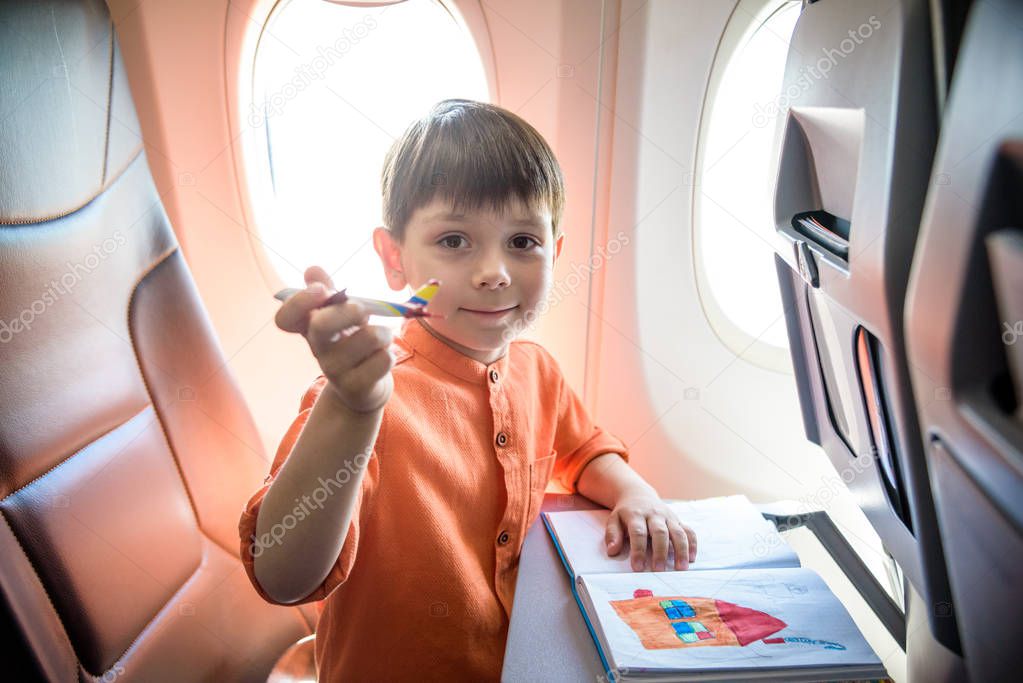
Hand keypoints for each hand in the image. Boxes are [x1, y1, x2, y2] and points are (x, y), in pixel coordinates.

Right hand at [275, 266, 394, 413]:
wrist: (364, 387)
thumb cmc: (351, 342)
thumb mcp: (340, 315)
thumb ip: (329, 291)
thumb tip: (312, 270)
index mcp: (309, 328)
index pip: (285, 318)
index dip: (300, 301)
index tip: (323, 291)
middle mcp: (317, 349)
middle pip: (322, 325)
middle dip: (351, 311)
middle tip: (363, 312)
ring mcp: (334, 371)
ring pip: (369, 337)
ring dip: (384, 332)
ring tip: (381, 337)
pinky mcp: (356, 387)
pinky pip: (384, 359)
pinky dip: (389, 354)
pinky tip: (382, 358)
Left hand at [605, 493, 696, 570]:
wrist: (638, 495)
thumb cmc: (626, 513)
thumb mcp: (614, 520)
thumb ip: (612, 535)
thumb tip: (612, 551)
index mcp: (636, 515)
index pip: (638, 533)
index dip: (638, 550)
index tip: (638, 567)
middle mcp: (654, 515)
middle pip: (660, 532)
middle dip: (660, 551)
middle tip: (658, 569)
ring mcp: (668, 517)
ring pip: (677, 532)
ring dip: (681, 550)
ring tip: (681, 567)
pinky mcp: (678, 520)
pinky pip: (688, 530)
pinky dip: (692, 544)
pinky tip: (692, 558)